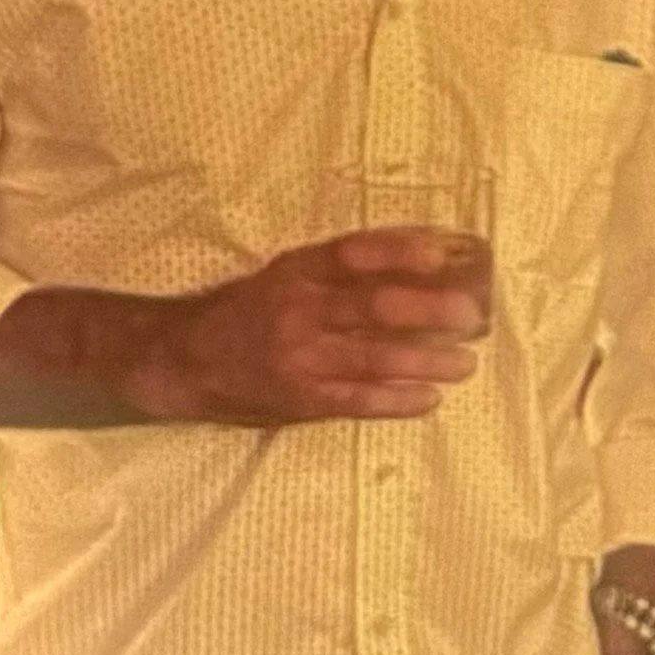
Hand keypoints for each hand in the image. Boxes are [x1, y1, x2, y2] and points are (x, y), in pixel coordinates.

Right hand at [128, 227, 492, 425]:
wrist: (184, 359)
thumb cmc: (251, 310)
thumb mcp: (286, 275)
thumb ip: (339, 271)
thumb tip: (422, 259)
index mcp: (297, 272)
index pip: (353, 254)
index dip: (399, 252)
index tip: (441, 255)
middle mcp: (298, 311)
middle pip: (373, 308)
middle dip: (430, 311)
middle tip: (471, 315)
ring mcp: (299, 358)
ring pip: (374, 360)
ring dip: (427, 363)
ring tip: (465, 364)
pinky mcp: (300, 398)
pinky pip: (358, 402)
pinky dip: (398, 401)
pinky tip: (430, 399)